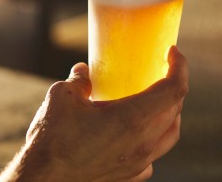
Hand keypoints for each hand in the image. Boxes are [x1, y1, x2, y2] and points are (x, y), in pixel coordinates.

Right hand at [0, 46, 188, 181]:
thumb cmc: (52, 139)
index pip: (174, 89)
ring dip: (169, 113)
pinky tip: (138, 134)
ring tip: (156, 100)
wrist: (42, 180)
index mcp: (131, 118)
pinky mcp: (129, 176)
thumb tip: (83, 71)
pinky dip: (154, 139)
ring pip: (170, 134)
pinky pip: (153, 156)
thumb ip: (79, 80)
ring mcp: (138, 163)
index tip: (172, 52)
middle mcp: (142, 143)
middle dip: (173, 85)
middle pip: (174, 109)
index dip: (179, 67)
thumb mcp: (62, 97)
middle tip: (160, 72)